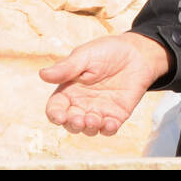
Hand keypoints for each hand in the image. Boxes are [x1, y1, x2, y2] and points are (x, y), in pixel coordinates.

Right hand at [39, 33, 170, 134]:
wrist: (137, 52)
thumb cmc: (107, 51)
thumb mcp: (85, 55)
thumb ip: (66, 68)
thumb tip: (42, 74)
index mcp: (69, 90)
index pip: (56, 107)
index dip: (55, 114)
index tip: (59, 116)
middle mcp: (81, 103)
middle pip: (70, 122)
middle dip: (72, 124)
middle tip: (79, 119)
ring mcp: (99, 110)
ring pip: (88, 128)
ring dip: (89, 128)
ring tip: (94, 120)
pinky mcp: (117, 114)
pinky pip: (109, 128)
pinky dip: (108, 129)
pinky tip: (110, 123)